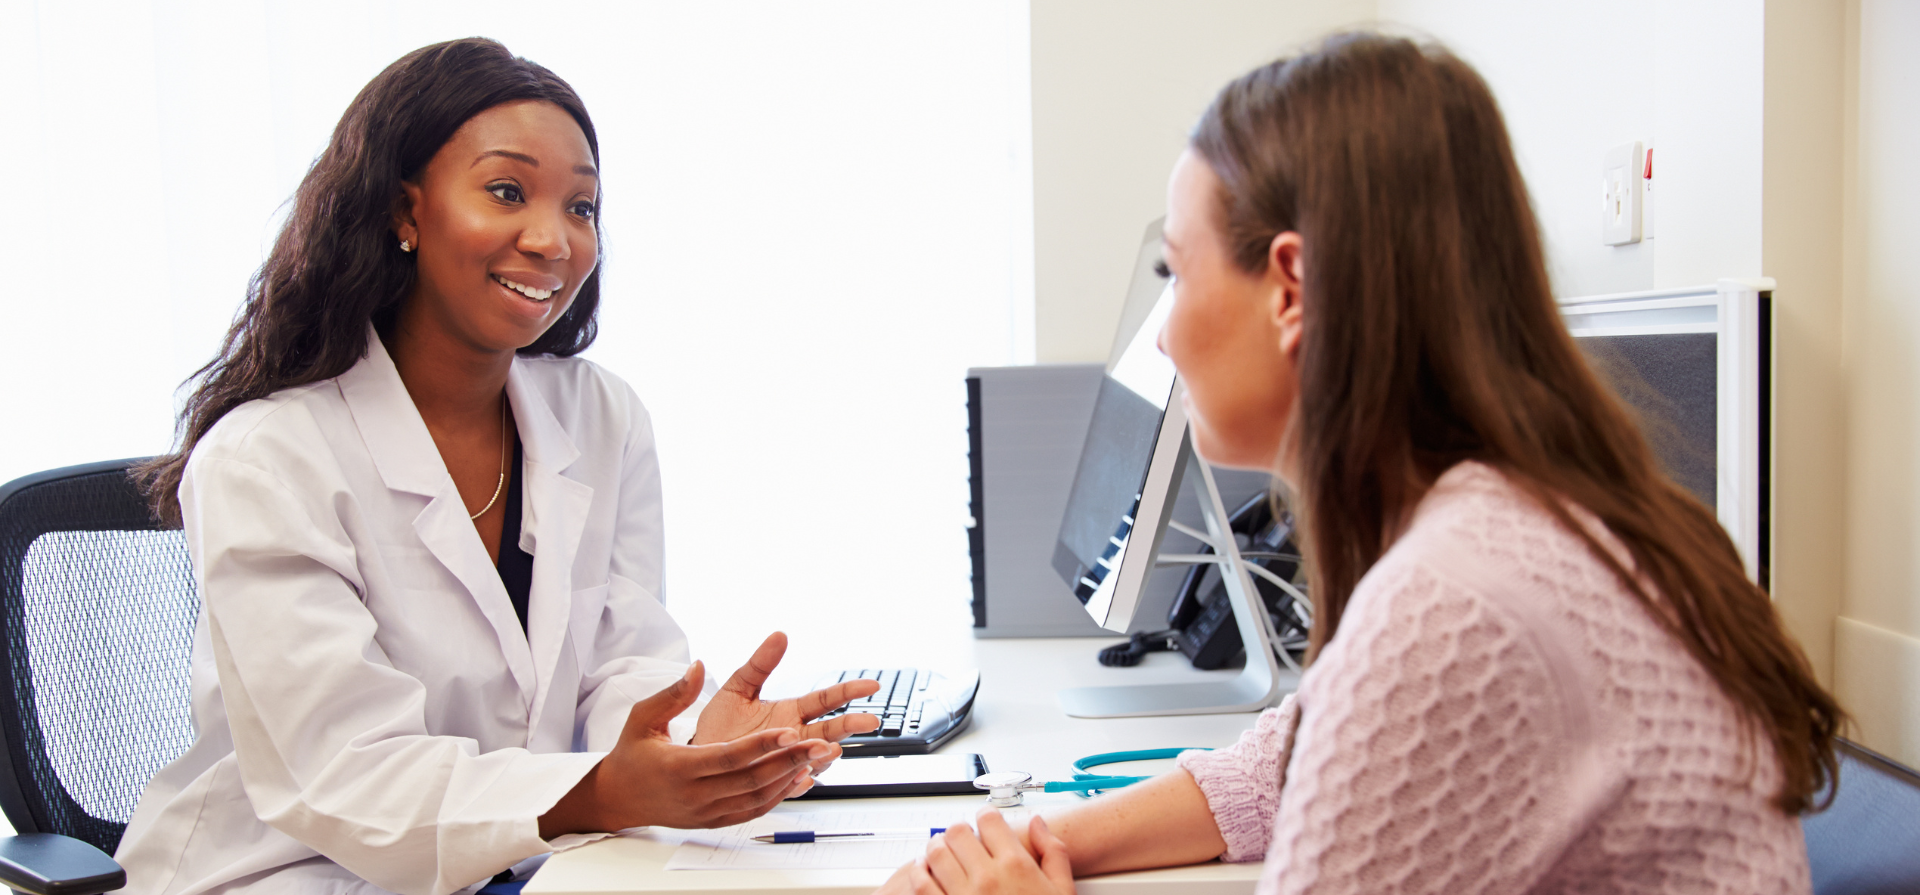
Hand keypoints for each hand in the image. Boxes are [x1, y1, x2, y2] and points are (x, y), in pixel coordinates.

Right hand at [539, 662, 832, 836]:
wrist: (617, 798)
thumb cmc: (631, 754)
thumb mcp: (642, 717)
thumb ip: (673, 694)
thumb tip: (697, 666)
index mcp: (677, 767)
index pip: (728, 757)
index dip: (762, 745)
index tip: (790, 730)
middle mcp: (694, 795)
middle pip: (750, 780)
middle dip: (790, 761)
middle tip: (822, 743)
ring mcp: (705, 812)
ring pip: (757, 798)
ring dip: (790, 778)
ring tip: (818, 758)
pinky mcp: (713, 821)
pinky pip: (752, 811)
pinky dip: (778, 796)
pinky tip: (798, 778)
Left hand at [692, 632, 881, 776]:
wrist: (698, 756)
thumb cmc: (719, 725)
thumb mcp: (738, 688)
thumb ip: (759, 664)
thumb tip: (778, 635)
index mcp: (791, 712)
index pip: (826, 700)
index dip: (849, 691)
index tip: (872, 685)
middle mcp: (795, 737)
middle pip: (829, 731)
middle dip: (850, 725)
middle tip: (868, 721)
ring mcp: (787, 760)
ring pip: (816, 760)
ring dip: (825, 756)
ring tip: (830, 750)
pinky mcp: (774, 782)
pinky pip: (791, 785)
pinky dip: (800, 782)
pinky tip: (803, 777)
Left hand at [894, 809, 1074, 894]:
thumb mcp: (1062, 892)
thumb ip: (1053, 853)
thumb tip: (1038, 824)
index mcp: (1017, 867)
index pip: (990, 820)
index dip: (986, 817)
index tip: (986, 823)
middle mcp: (987, 878)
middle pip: (957, 831)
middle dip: (959, 831)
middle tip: (962, 838)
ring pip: (935, 853)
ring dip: (936, 848)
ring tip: (941, 851)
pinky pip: (920, 885)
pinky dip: (918, 873)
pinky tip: (924, 872)